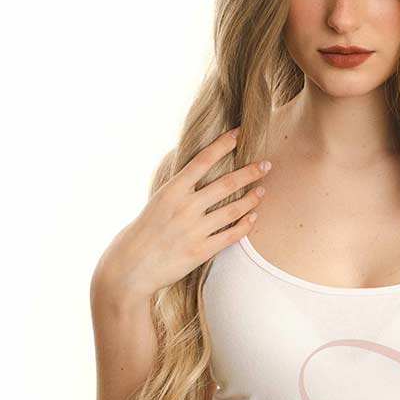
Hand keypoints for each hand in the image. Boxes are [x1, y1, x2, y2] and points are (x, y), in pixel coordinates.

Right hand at [93, 125, 270, 301]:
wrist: (132, 266)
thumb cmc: (144, 231)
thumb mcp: (157, 201)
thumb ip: (178, 186)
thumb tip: (195, 166)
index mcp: (172, 190)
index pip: (203, 160)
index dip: (223, 144)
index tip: (239, 133)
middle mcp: (185, 207)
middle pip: (227, 183)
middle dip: (250, 172)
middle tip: (266, 165)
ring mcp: (195, 229)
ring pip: (234, 208)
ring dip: (252, 198)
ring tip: (263, 190)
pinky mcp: (201, 251)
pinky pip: (231, 234)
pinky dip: (245, 224)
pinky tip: (254, 217)